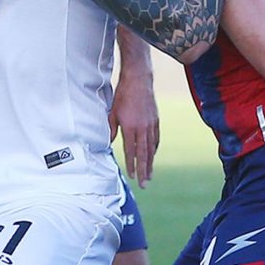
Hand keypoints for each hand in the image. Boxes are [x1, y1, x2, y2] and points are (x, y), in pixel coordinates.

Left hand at [110, 71, 158, 187]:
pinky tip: (153, 155)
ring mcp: (151, 124)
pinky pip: (156, 139)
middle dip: (144, 170)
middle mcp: (143, 128)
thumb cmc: (123, 95)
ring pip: (151, 148)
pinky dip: (154, 149)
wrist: (138, 80)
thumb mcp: (112, 112)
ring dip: (151, 163)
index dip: (132, 165)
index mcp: (130, 127)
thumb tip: (108, 143)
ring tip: (150, 175)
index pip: (131, 151)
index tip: (132, 176)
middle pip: (144, 154)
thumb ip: (111, 129)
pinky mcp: (156, 120)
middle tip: (145, 184)